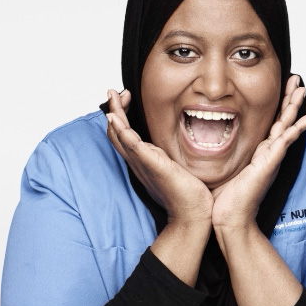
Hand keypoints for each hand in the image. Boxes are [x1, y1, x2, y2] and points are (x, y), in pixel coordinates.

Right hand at [106, 89, 212, 223]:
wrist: (192, 213)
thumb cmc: (186, 193)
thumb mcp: (174, 167)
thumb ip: (168, 155)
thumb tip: (170, 144)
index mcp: (143, 160)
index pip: (124, 135)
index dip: (121, 115)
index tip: (125, 97)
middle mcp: (138, 161)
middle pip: (117, 133)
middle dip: (114, 109)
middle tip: (113, 91)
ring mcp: (143, 163)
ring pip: (120, 136)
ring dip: (114, 114)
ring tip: (112, 97)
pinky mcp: (152, 165)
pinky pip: (132, 146)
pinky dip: (122, 131)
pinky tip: (115, 118)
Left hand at [211, 75, 305, 229]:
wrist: (229, 218)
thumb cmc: (225, 197)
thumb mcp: (226, 167)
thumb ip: (226, 153)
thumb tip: (211, 140)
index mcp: (259, 152)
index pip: (272, 122)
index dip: (277, 104)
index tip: (281, 86)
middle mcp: (268, 153)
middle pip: (283, 120)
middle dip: (289, 99)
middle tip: (297, 80)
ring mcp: (270, 159)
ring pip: (286, 127)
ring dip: (294, 108)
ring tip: (303, 90)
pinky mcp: (268, 165)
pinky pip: (284, 144)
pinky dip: (295, 131)